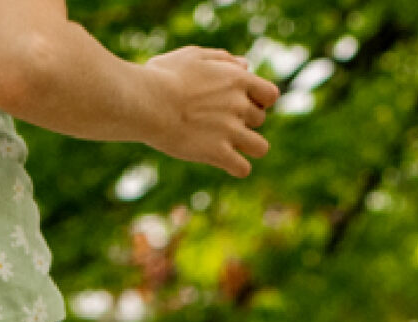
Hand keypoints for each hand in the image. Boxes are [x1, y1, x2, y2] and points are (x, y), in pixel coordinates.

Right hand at [137, 47, 276, 175]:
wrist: (147, 102)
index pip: (270, 94)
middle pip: (260, 120)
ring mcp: (230, 130)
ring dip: (249, 147)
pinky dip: (237, 168)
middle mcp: (239, 104)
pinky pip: (243, 168)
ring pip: (261, 147)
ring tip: (229, 147)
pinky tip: (224, 163)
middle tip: (219, 123)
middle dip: (245, 122)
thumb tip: (246, 66)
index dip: (260, 100)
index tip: (242, 103)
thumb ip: (223, 59)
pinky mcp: (217, 153)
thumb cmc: (164, 76)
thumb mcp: (193, 56)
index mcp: (237, 79)